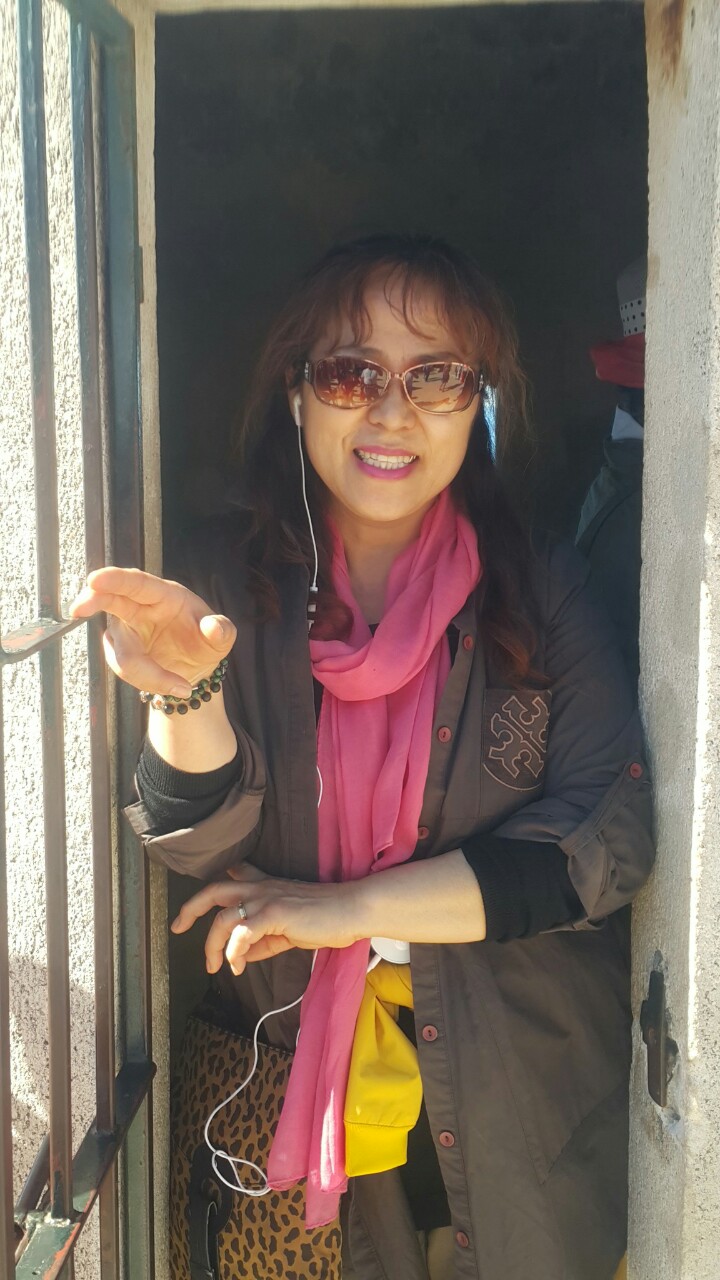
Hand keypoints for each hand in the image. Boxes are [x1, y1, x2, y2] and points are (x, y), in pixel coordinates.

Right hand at [69, 567, 235, 696]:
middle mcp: (139, 609)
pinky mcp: (120, 652)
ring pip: (120, 651)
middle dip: (93, 602)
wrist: (196, 669)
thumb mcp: (221, 638)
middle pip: (109, 601)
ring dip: (146, 672)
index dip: (115, 580)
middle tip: (78, 608)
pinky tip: (171, 685)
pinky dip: (147, 680)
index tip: (94, 579)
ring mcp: (126, 631)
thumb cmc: (205, 642)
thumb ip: (221, 630)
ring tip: (181, 686)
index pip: (137, 583)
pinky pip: (123, 667)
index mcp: (164, 595)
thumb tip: (215, 627)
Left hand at [170, 864, 361, 974]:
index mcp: (265, 887)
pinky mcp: (275, 913)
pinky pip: (242, 932)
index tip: (192, 910)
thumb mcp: (288, 932)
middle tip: (177, 927)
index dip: (210, 893)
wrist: (352, 911)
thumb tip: (242, 956)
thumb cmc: (327, 919)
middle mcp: (261, 888)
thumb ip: (263, 941)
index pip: (232, 879)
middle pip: (214, 891)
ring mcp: (267, 898)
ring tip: (215, 965)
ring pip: (223, 918)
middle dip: (190, 909)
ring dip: (212, 945)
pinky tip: (236, 964)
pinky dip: (232, 950)